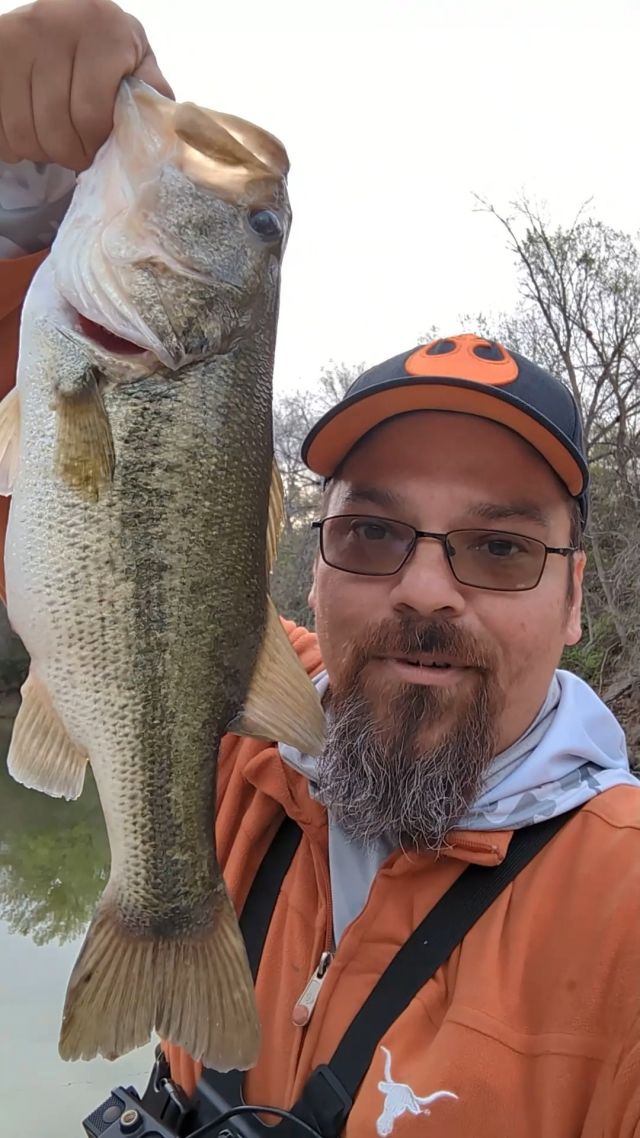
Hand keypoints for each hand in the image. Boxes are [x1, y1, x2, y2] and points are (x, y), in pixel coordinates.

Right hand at [0, 0, 173, 169]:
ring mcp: (17, 39)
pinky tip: (30, 126)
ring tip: (54, 135)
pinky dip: (16, 143)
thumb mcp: (135, 61)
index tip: (101, 144)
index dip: (97, 143)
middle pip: (59, 131)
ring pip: (27, 135)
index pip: (92, 116)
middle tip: (78, 147)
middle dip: (72, 153)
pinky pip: (3, 130)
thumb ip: (151, 92)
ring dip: (43, 150)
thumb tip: (167, 134)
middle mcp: (54, 24)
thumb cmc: (105, 49)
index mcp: (101, 27)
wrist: (59, 22)